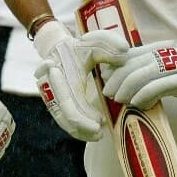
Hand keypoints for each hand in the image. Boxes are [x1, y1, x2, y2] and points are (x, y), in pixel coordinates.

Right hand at [33, 21, 128, 140]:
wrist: (57, 48)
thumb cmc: (79, 46)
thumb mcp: (95, 41)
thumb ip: (110, 45)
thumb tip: (124, 54)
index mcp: (60, 75)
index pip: (69, 105)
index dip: (82, 120)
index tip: (100, 124)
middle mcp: (52, 88)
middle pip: (65, 117)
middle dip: (82, 129)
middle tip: (100, 134)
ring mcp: (52, 97)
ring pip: (63, 121)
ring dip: (79, 131)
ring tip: (98, 134)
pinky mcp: (55, 102)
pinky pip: (64, 119)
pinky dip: (76, 127)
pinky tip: (92, 129)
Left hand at [102, 41, 176, 108]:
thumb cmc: (174, 80)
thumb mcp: (153, 72)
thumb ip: (135, 70)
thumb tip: (107, 73)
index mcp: (158, 46)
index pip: (130, 55)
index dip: (115, 68)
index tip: (105, 82)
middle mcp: (168, 49)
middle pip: (135, 64)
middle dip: (118, 80)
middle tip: (110, 94)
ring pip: (145, 74)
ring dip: (129, 90)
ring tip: (121, 100)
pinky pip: (159, 86)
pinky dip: (144, 95)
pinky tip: (136, 103)